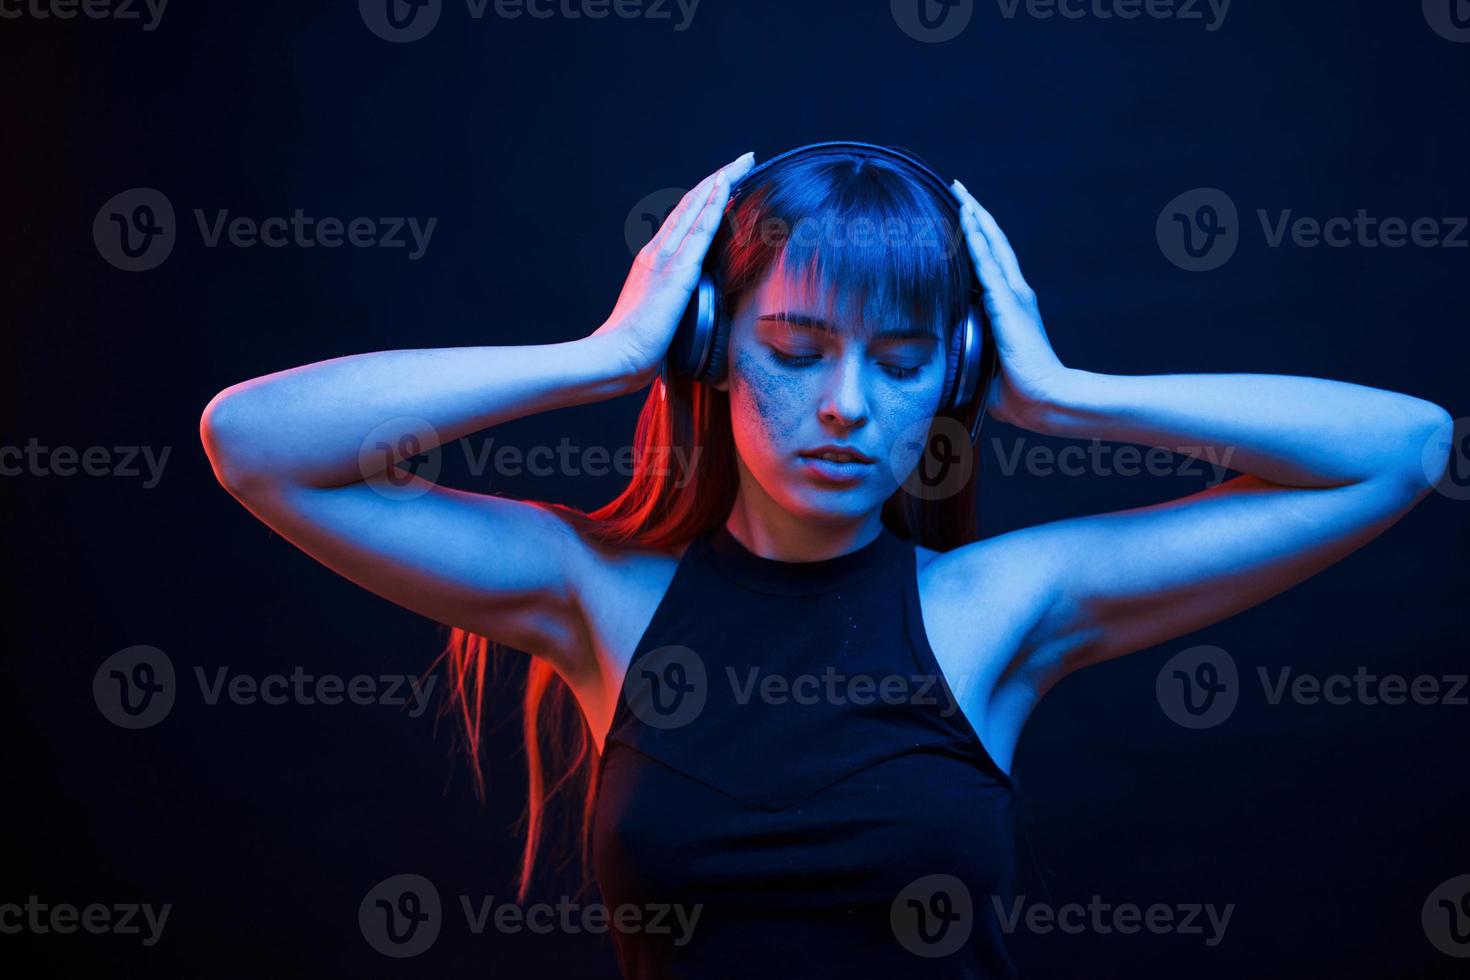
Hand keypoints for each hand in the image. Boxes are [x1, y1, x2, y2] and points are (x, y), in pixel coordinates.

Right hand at [592, 151, 757, 390]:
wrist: (616, 355)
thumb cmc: (633, 346)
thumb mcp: (657, 316)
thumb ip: (672, 304)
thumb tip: (688, 310)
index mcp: (653, 260)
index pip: (684, 220)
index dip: (705, 198)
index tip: (726, 182)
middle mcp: (658, 250)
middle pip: (692, 203)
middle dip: (719, 178)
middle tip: (743, 159)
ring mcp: (667, 257)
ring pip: (697, 207)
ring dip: (721, 181)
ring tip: (743, 162)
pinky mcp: (678, 269)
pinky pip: (701, 228)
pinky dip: (714, 203)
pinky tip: (727, 185)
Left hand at [950, 180, 1066, 427]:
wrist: (1044, 400)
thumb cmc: (1017, 391)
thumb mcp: (986, 363)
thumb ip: (970, 351)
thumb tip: (946, 358)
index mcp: (1010, 307)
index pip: (990, 264)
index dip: (976, 239)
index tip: (961, 216)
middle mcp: (1015, 294)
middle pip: (993, 244)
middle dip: (975, 215)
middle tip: (959, 189)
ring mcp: (1013, 295)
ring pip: (991, 245)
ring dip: (975, 216)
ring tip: (960, 191)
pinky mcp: (1007, 302)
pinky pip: (987, 262)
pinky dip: (976, 237)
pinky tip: (965, 217)